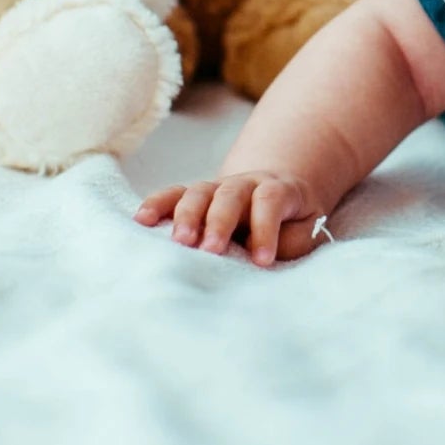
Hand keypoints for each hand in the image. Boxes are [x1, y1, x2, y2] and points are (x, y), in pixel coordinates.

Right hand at [134, 172, 327, 265]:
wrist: (277, 196)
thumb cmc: (290, 225)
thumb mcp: (302, 233)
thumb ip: (287, 242)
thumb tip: (257, 258)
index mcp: (276, 189)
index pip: (270, 201)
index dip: (265, 229)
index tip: (262, 261)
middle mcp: (244, 183)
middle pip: (229, 194)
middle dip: (219, 222)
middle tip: (211, 249)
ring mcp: (217, 187)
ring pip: (198, 192)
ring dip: (187, 216)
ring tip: (180, 241)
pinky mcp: (194, 196)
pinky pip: (173, 194)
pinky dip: (157, 204)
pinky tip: (142, 220)